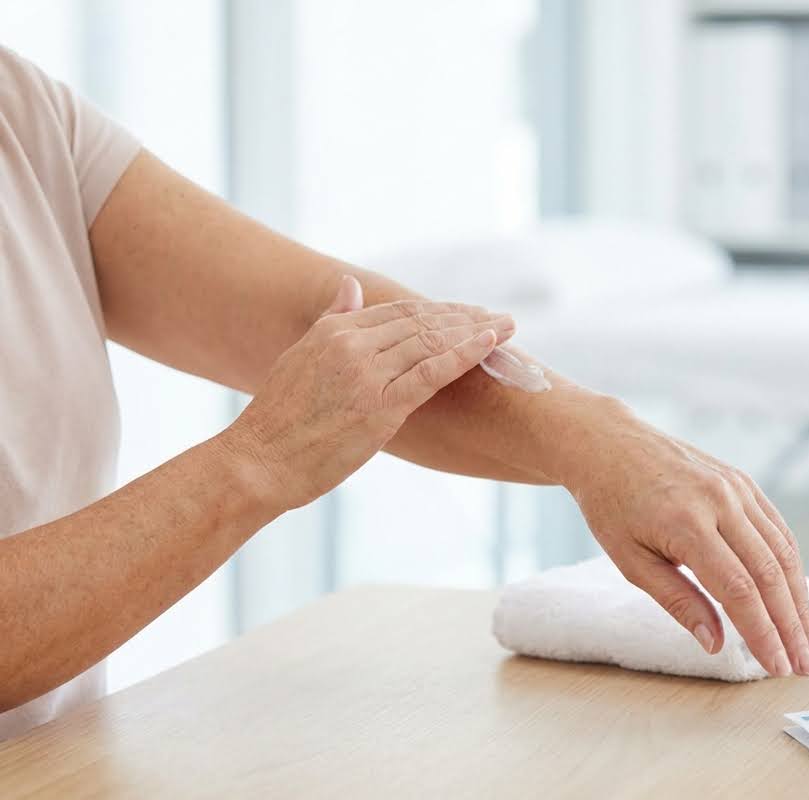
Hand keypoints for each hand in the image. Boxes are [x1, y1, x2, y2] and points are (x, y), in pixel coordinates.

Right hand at [223, 275, 511, 510]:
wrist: (258, 463)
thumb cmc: (278, 421)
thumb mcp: (300, 358)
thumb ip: (332, 320)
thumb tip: (351, 284)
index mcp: (334, 331)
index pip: (399, 311)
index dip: (439, 310)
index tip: (468, 312)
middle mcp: (352, 344)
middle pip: (422, 322)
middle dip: (465, 316)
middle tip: (499, 316)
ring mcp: (368, 374)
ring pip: (433, 341)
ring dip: (475, 331)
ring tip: (507, 326)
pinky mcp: (381, 406)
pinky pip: (433, 372)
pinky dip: (465, 354)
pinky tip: (490, 343)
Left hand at [563, 411, 808, 677]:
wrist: (609, 445)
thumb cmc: (612, 505)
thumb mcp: (630, 561)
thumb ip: (677, 601)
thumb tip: (715, 643)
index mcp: (687, 524)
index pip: (739, 591)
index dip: (763, 633)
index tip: (777, 666)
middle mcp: (720, 502)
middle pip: (770, 574)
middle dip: (792, 625)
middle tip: (804, 665)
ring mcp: (736, 488)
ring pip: (783, 552)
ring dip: (800, 600)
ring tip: (808, 640)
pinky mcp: (743, 482)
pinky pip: (777, 528)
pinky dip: (791, 566)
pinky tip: (796, 596)